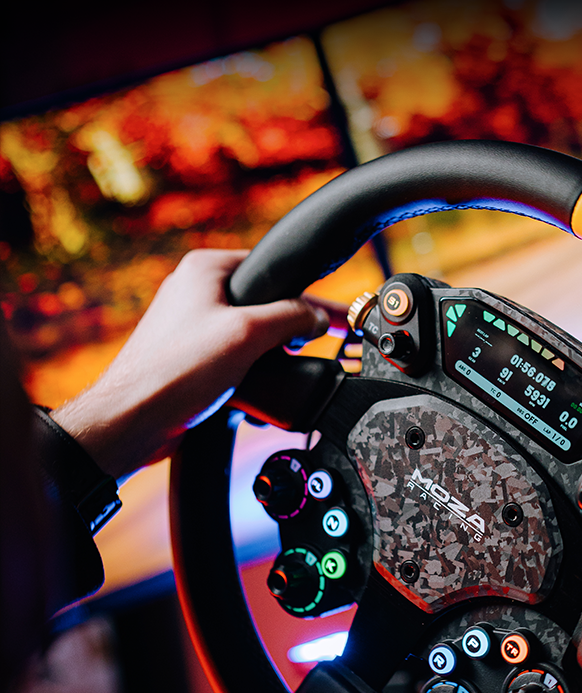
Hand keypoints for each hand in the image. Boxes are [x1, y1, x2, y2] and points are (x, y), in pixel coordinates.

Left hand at [52, 249, 327, 478]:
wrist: (132, 422)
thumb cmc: (174, 372)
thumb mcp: (247, 334)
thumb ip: (292, 317)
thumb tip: (319, 317)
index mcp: (206, 270)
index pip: (273, 271)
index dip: (308, 297)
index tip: (337, 317)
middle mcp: (196, 292)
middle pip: (266, 305)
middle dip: (289, 332)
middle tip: (306, 349)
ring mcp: (192, 327)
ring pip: (253, 337)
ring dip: (271, 360)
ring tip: (278, 376)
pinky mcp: (192, 359)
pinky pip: (237, 360)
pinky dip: (253, 376)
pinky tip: (256, 395)